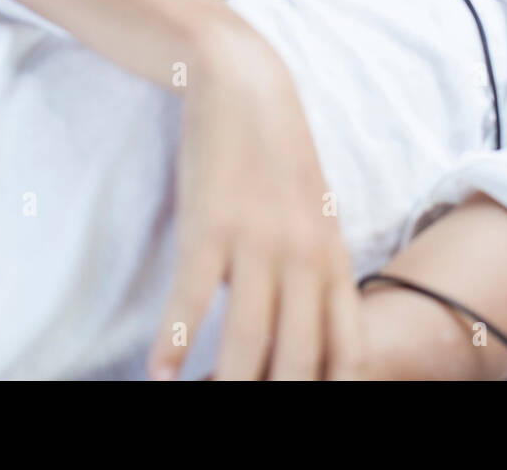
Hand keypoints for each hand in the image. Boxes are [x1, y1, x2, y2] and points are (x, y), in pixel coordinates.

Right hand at [146, 24, 367, 379]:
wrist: (247, 88)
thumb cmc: (280, 161)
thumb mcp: (318, 218)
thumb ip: (319, 276)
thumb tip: (314, 337)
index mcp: (335, 260)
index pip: (348, 352)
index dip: (332, 394)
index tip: (309, 414)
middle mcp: (305, 258)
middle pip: (300, 359)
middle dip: (276, 398)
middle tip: (244, 418)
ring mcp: (258, 241)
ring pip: (248, 340)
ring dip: (228, 386)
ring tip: (204, 408)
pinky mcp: (210, 225)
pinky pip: (191, 298)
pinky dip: (174, 342)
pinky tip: (159, 372)